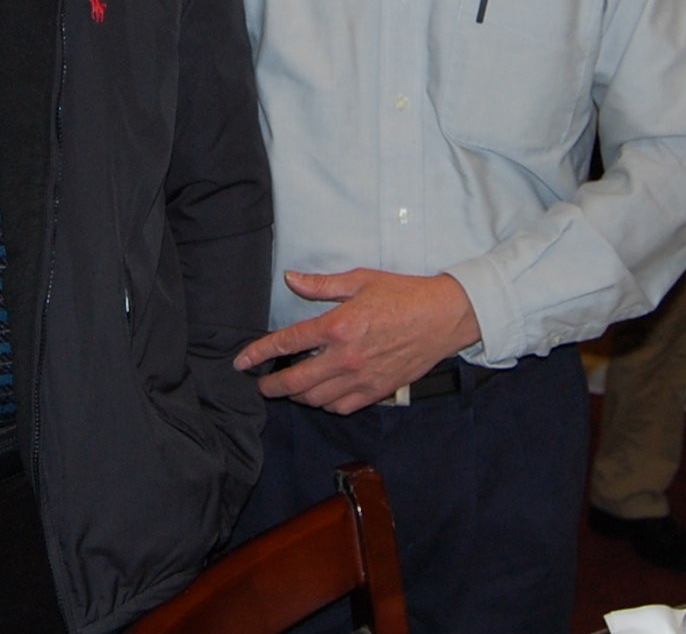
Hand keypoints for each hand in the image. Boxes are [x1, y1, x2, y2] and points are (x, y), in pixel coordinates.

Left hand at [233, 269, 481, 414]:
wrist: (443, 317)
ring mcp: (361, 378)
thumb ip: (321, 285)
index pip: (286, 344)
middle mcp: (345, 357)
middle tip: (261, 385)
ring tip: (290, 388)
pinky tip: (321, 395)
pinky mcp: (377, 390)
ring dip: (297, 396)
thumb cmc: (403, 294)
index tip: (242, 362)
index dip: (258, 354)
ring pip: (316, 398)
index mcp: (338, 326)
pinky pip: (341, 407)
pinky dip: (325, 404)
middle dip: (272, 386)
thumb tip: (290, 279)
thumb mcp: (359, 280)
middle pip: (295, 381)